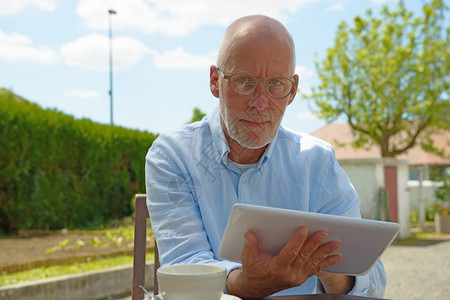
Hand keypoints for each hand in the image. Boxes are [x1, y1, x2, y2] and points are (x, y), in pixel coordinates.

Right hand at [226, 226, 342, 297]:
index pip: (290, 252)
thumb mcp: (248, 259)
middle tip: (324, 233)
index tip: (304, 228)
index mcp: (277, 268)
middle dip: (315, 243)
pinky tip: (336, 257)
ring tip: (336, 244)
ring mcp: (297, 277)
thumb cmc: (253, 271)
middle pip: (305, 256)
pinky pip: (316, 269)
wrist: (256, 288)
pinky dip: (327, 262)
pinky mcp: (301, 278)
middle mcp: (289, 274)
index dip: (298, 240)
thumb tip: (249, 234)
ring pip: (313, 262)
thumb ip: (250, 246)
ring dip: (325, 252)